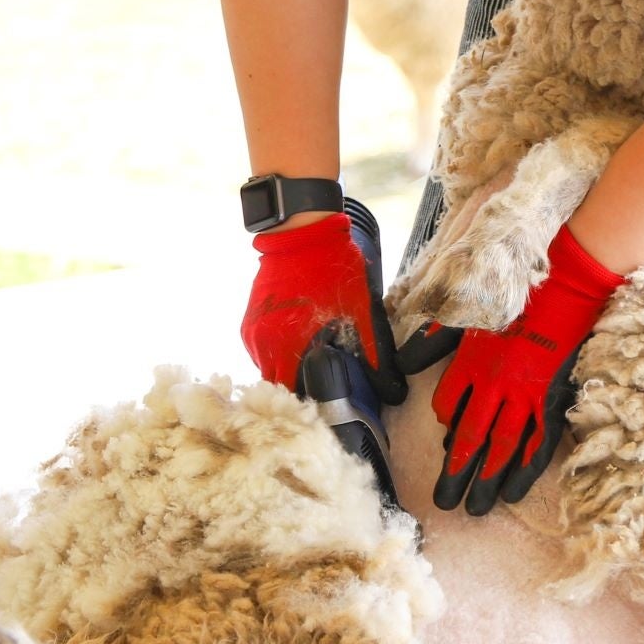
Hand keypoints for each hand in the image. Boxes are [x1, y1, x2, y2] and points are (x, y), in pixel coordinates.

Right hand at [242, 210, 406, 404]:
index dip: (308, 408)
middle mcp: (263, 347)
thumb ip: (375, 356)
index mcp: (288, 350)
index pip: (291, 399)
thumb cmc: (333, 270)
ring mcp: (252, 334)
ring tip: (311, 373)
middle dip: (297, 394)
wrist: (301, 231)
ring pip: (268, 370)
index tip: (325, 413)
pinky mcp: (248, 322)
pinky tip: (297, 349)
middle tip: (322, 395)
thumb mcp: (362, 314)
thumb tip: (395, 393)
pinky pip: (261, 352)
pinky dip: (277, 356)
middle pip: (277, 388)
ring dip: (287, 374)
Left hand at [396, 224, 623, 515]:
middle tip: (444, 503)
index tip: (445, 442)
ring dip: (487, 481)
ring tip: (476, 509)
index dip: (445, 426)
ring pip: (500, 448)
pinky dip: (525, 470)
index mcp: (470, 364)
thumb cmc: (519, 298)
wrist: (567, 289)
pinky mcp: (552, 401)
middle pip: (468, 438)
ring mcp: (524, 397)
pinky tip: (514, 492)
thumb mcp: (468, 313)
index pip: (447, 406)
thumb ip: (434, 340)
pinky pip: (536, 444)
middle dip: (456, 474)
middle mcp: (492, 386)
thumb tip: (401, 361)